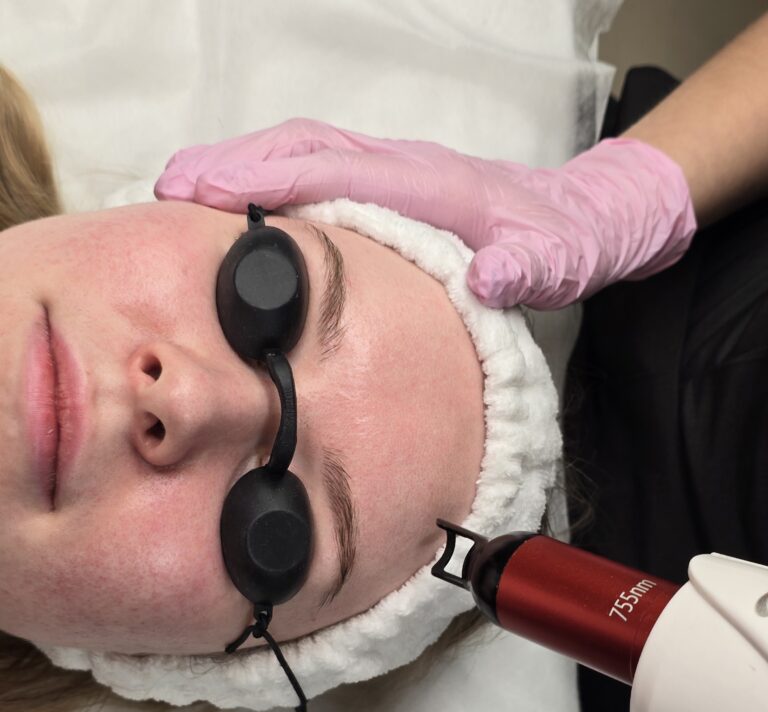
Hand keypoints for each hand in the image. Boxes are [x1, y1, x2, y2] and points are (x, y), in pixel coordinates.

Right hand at [155, 118, 695, 309]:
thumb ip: (528, 270)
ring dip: (243, 167)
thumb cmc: (567, 243)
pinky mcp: (391, 189)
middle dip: (233, 164)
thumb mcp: (561, 263)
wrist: (587, 218)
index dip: (267, 178)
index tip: (205, 193)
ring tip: (182, 192)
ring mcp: (395, 174)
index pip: (337, 170)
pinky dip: (272, 181)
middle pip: (304, 148)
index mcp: (433, 186)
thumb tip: (490, 276)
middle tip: (168, 189)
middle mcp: (404, 168)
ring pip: (306, 155)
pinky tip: (242, 209)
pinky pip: (320, 172)